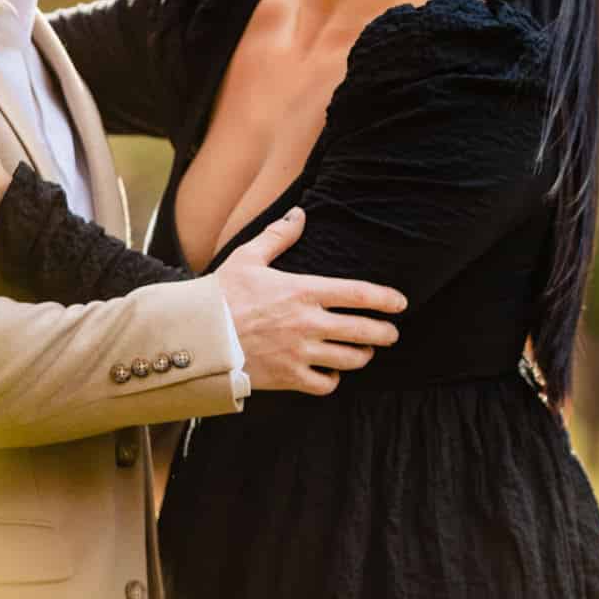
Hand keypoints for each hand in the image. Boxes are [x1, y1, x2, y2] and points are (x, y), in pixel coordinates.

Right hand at [212, 207, 407, 395]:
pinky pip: (324, 384)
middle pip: (363, 331)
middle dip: (384, 333)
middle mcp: (308, 323)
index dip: (385, 299)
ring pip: (349, 359)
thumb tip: (299, 213)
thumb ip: (278, 235)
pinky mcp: (288, 377)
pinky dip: (333, 380)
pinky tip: (331, 373)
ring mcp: (300, 352)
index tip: (400, 304)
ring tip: (365, 352)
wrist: (197, 336)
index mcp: (304, 291)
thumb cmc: (221, 294)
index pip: (358, 294)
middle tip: (391, 334)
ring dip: (362, 356)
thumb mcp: (248, 257)